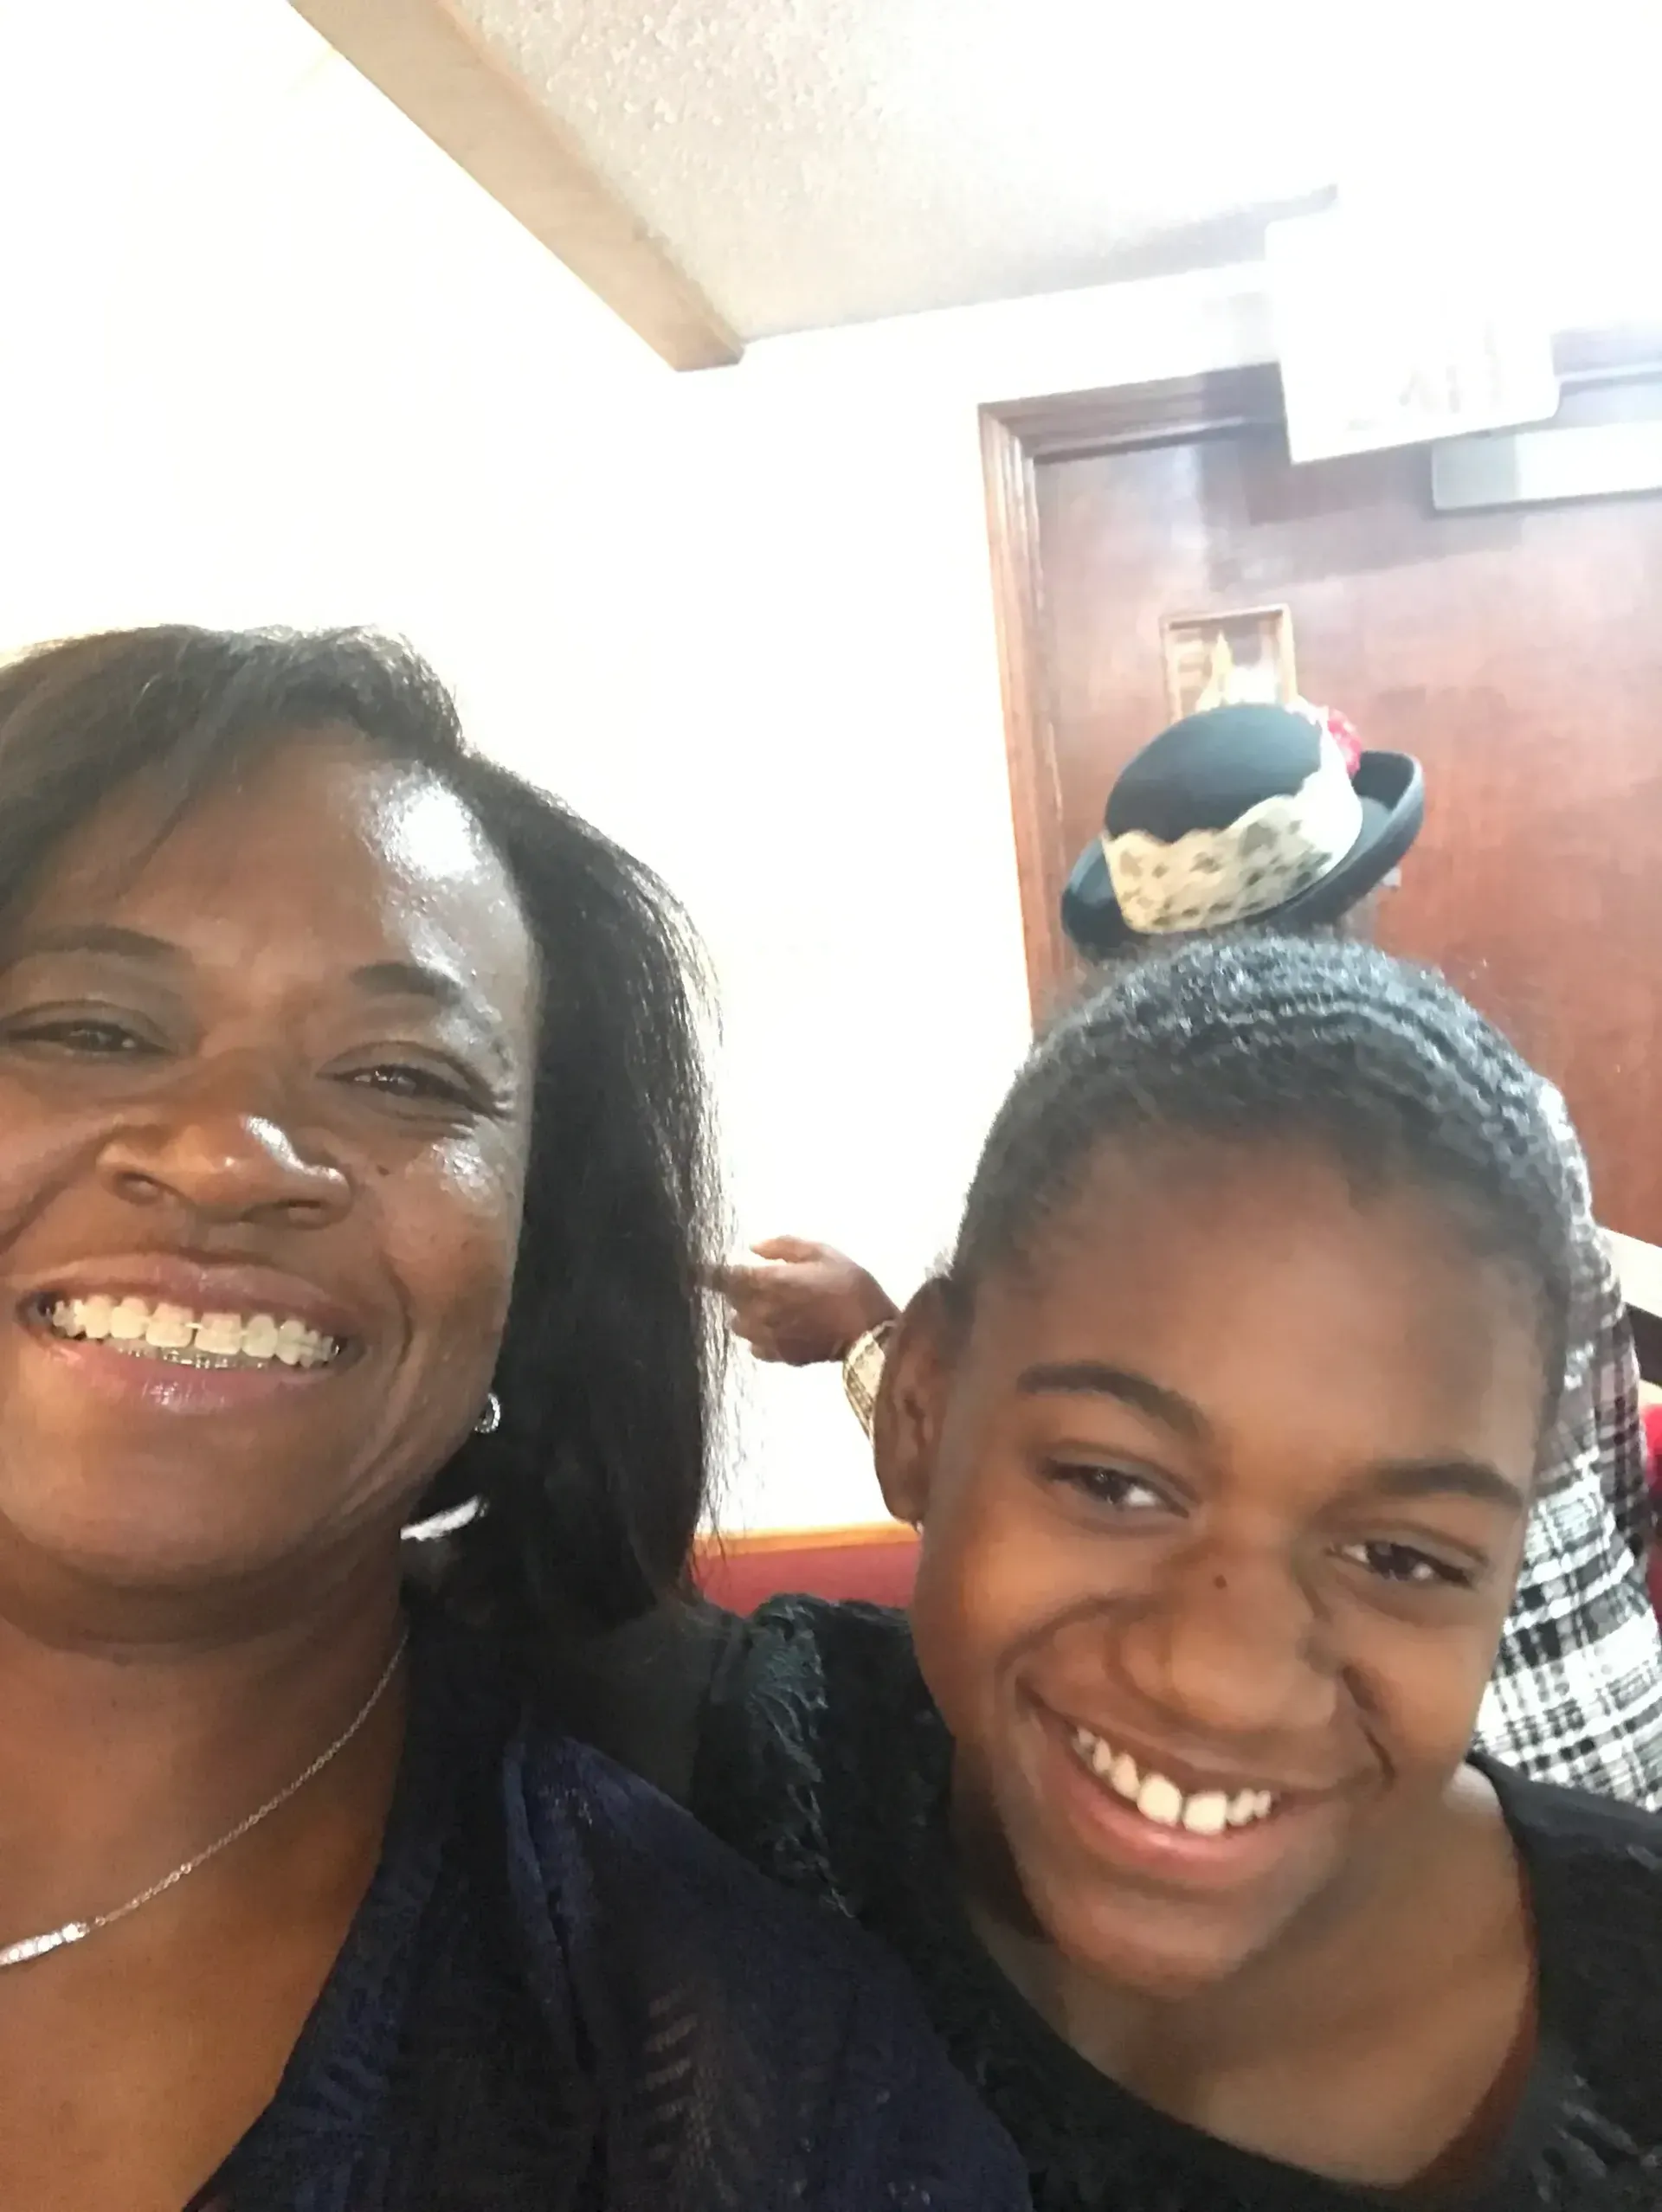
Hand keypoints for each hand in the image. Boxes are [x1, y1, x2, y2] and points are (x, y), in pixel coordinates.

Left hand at [712, 1238, 899, 1366]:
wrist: (870, 1332)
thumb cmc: (848, 1286)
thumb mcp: (823, 1253)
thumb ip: (784, 1246)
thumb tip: (753, 1248)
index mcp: (768, 1282)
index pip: (721, 1277)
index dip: (703, 1272)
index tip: (694, 1267)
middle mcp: (759, 1311)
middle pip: (728, 1300)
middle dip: (735, 1289)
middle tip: (757, 1280)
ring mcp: (767, 1337)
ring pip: (737, 1325)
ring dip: (745, 1313)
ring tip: (768, 1305)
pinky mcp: (778, 1356)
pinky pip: (754, 1346)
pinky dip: (759, 1335)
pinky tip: (777, 1327)